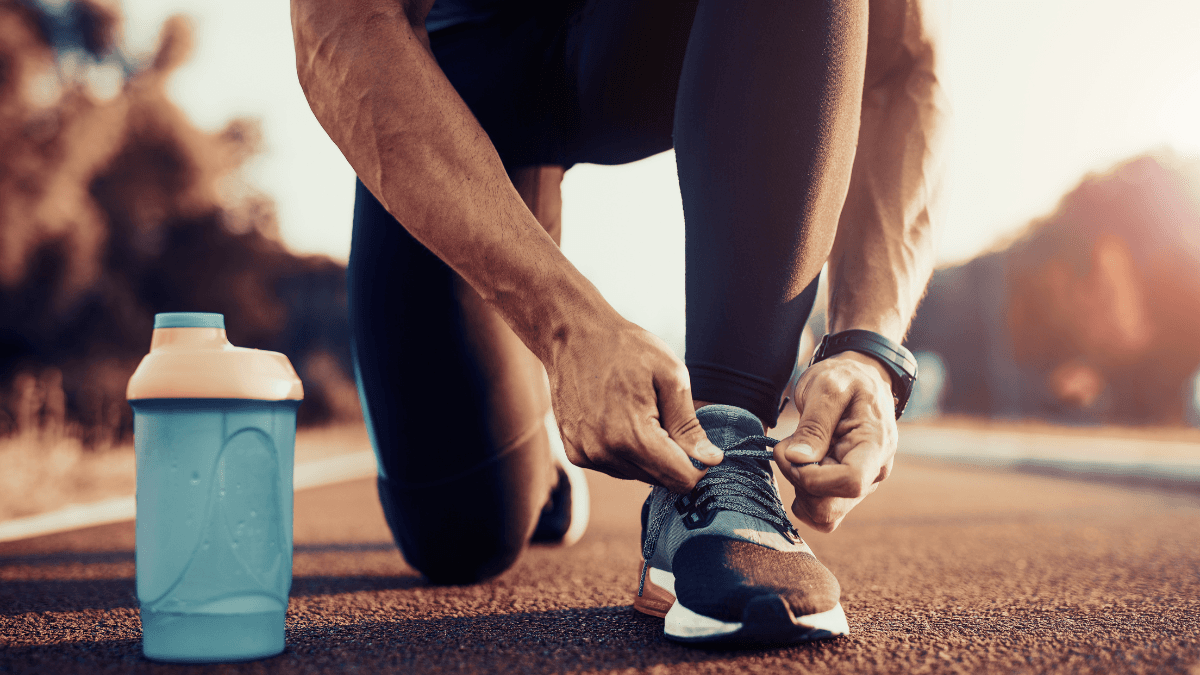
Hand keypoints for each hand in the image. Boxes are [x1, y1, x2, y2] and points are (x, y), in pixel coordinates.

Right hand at [546, 316, 723, 492]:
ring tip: (640, 412)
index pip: (681, 479)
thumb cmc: (625, 348)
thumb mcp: (670, 376)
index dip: (699, 464)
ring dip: (649, 455)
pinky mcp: (575, 453)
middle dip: (673, 458)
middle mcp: (605, 453)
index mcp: (632, 435)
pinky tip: (621, 419)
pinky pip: (615, 467)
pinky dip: (627, 451)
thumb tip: (711, 459)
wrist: (573, 335)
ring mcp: (586, 455)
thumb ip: (689, 424)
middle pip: (661, 480)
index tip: (698, 442)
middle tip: (667, 417)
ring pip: (638, 475)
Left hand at [773, 351, 896, 531]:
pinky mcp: (845, 489)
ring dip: (799, 487)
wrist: (860, 377)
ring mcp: (861, 484)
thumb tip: (798, 459)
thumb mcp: (827, 388)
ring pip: (824, 514)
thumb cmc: (846, 378)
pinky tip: (801, 464)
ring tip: (798, 450)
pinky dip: (803, 494)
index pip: (850, 483)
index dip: (813, 476)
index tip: (793, 453)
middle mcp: (873, 472)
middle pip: (832, 508)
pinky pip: (820, 512)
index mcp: (876, 446)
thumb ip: (814, 425)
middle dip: (799, 482)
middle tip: (788, 448)